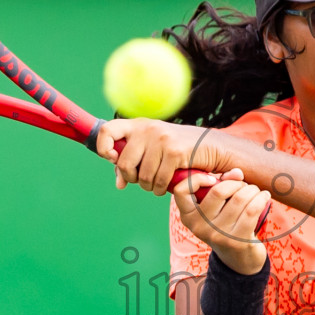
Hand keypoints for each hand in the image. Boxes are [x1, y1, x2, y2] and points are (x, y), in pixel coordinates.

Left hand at [97, 118, 230, 194]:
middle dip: (131, 178)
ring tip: (157, 184)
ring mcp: (161, 139)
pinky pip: (159, 180)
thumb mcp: (153, 151)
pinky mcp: (175, 151)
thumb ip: (133, 164)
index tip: (112, 159)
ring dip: (149, 187)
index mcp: (138, 125)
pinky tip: (167, 187)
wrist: (211, 147)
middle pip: (123, 162)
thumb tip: (119, 184)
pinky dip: (162, 189)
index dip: (103, 148)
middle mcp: (147, 129)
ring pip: (141, 176)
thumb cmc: (179, 151)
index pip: (107, 131)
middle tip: (142, 180)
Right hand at [172, 168, 268, 273]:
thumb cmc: (226, 224)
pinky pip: (252, 210)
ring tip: (255, 191)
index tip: (213, 179)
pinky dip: (261, 198)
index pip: (181, 190)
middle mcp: (199, 227)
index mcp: (188, 216)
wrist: (238, 258)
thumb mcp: (217, 207)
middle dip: (236, 183)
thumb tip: (237, 172)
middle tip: (243, 186)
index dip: (197, 178)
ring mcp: (218, 235)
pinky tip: (264, 196)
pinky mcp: (237, 240)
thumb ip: (222, 184)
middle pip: (218, 191)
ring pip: (239, 198)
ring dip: (251, 189)